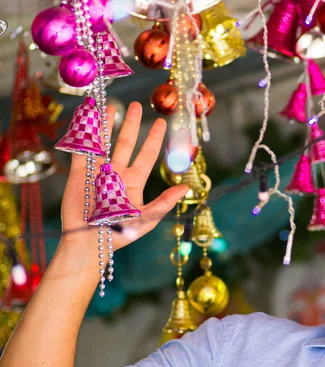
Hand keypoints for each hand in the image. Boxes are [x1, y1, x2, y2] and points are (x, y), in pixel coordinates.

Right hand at [59, 102, 187, 252]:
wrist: (89, 244)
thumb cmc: (119, 235)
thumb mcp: (146, 218)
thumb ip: (164, 202)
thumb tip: (185, 189)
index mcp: (134, 182)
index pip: (147, 155)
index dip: (154, 139)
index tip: (161, 123)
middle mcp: (116, 174)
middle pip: (126, 143)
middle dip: (131, 124)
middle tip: (137, 104)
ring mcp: (97, 172)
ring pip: (103, 142)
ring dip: (106, 124)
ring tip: (111, 105)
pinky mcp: (78, 174)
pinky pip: (82, 150)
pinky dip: (83, 134)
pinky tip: (86, 118)